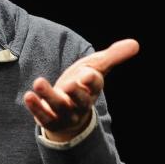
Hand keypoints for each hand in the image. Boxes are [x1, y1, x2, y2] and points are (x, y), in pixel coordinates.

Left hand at [23, 39, 139, 142]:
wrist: (69, 111)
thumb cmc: (83, 84)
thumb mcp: (97, 67)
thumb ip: (114, 56)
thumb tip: (135, 44)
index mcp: (92, 90)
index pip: (95, 86)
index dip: (92, 81)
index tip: (87, 74)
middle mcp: (80, 104)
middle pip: (80, 101)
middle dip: (75, 93)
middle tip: (68, 84)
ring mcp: (65, 114)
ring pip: (59, 107)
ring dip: (49, 96)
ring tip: (38, 82)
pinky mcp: (50, 119)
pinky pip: (43, 116)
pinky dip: (36, 107)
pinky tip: (29, 95)